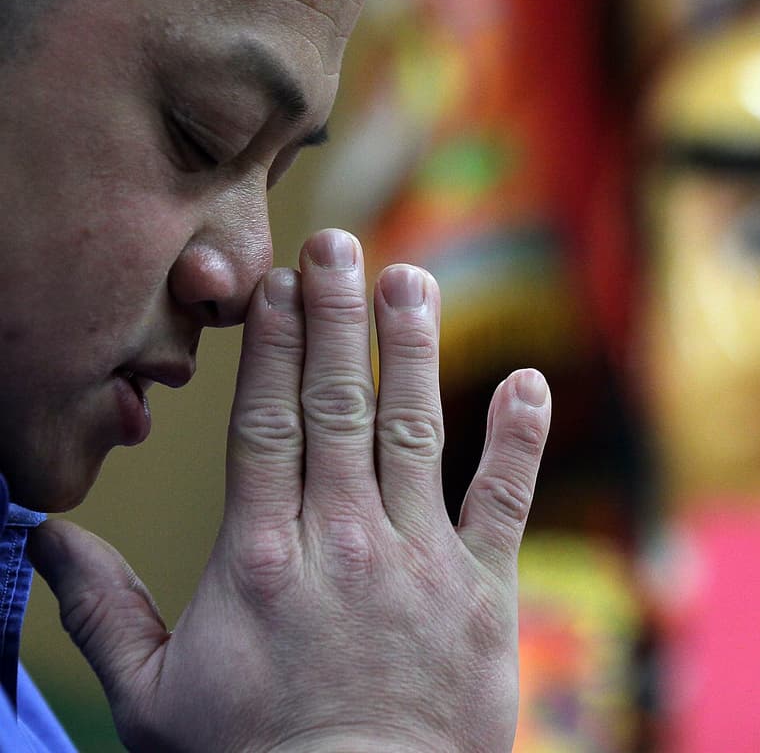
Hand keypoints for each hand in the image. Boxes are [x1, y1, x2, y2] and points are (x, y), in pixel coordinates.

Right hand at [28, 229, 550, 751]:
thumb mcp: (152, 699)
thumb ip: (103, 611)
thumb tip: (46, 537)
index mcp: (259, 559)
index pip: (267, 424)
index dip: (274, 345)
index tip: (277, 284)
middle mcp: (340, 542)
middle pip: (337, 406)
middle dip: (336, 318)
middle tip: (339, 244)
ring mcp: (418, 561)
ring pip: (413, 431)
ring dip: (412, 349)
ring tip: (411, 278)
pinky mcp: (483, 591)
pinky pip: (504, 498)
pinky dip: (519, 436)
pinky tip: (528, 378)